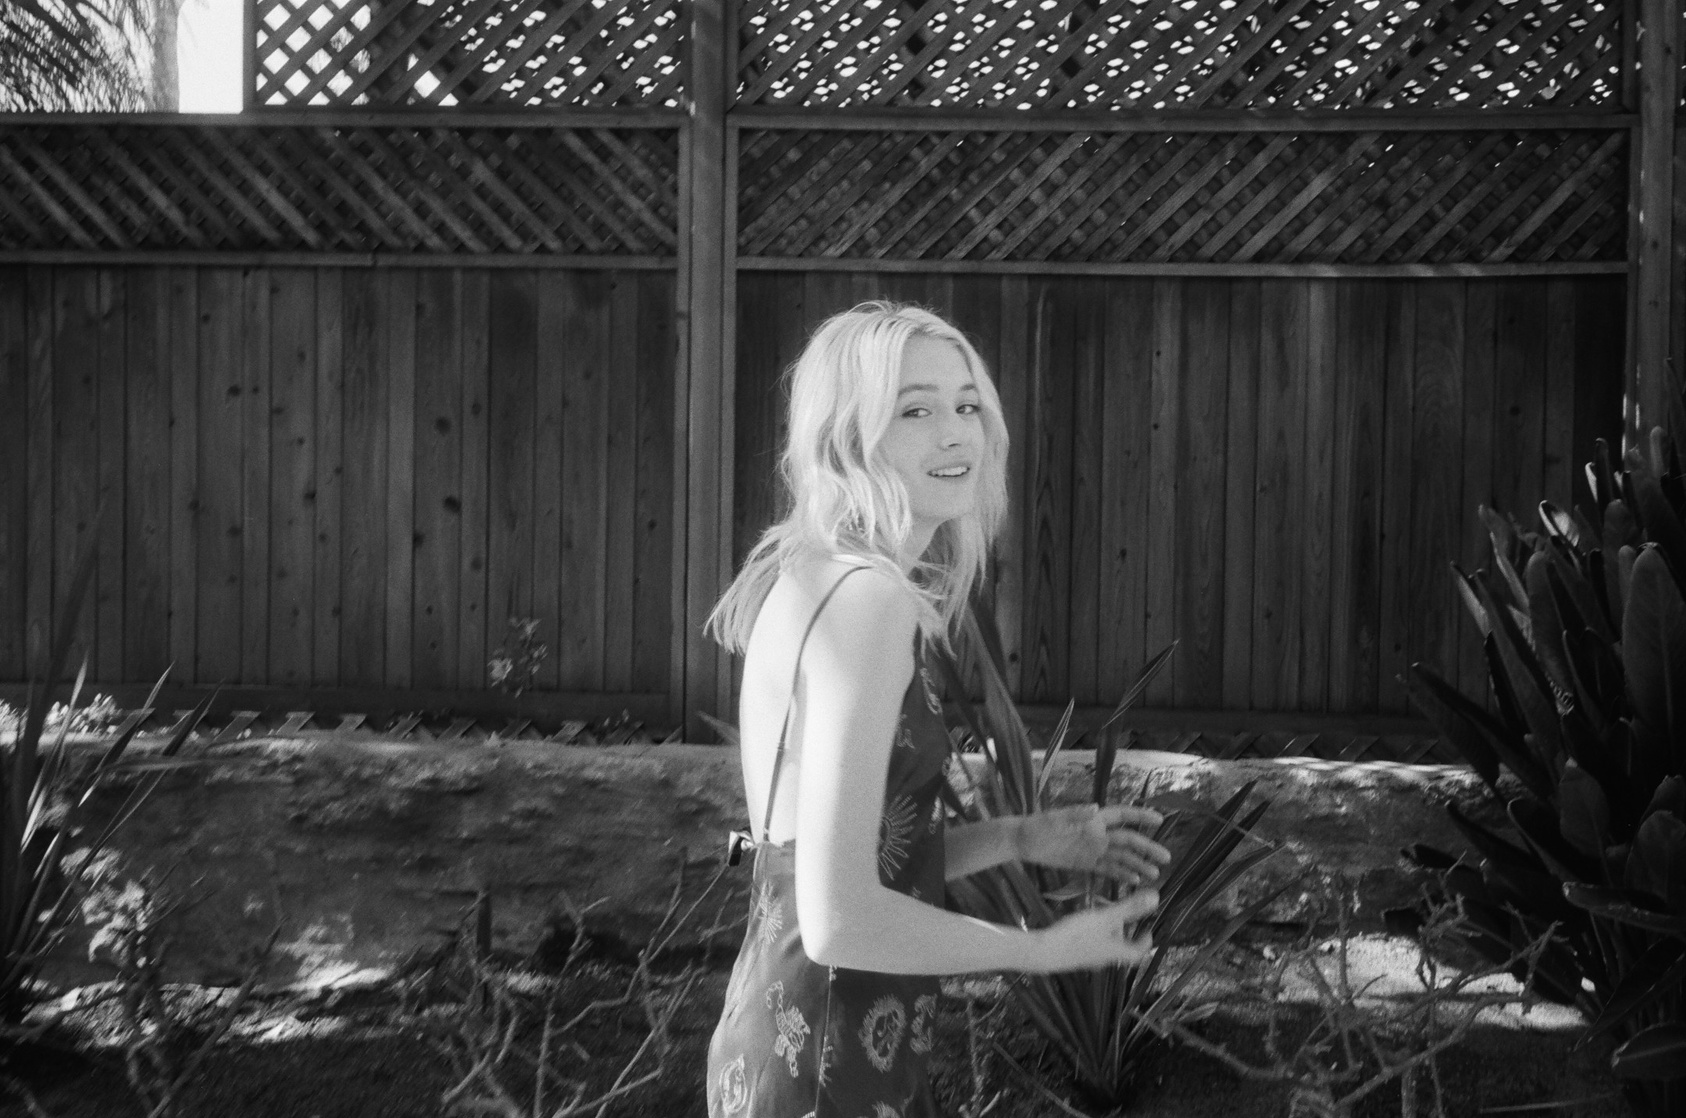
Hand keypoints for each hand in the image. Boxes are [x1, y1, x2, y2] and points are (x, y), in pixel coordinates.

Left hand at [1016, 804, 1170, 884]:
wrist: (1022, 842)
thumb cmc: (1038, 826)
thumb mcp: (1055, 820)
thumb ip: (1075, 815)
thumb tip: (1095, 807)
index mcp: (1093, 819)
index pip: (1122, 816)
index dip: (1140, 816)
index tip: (1159, 819)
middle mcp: (1097, 834)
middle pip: (1128, 840)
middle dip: (1147, 848)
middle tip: (1166, 858)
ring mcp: (1092, 850)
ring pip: (1121, 857)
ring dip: (1138, 865)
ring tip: (1155, 875)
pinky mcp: (1085, 863)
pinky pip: (1108, 869)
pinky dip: (1121, 874)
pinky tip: (1134, 881)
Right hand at [1030, 888, 1158, 972]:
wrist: (1045, 953)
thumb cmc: (1078, 935)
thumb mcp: (1106, 917)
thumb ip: (1130, 907)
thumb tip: (1156, 898)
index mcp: (1115, 952)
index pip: (1137, 953)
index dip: (1145, 943)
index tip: (1148, 931)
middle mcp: (1103, 959)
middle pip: (1119, 947)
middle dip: (1122, 930)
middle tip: (1119, 913)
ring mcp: (1087, 958)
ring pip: (1103, 944)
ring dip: (1105, 929)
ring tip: (1099, 911)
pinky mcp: (1073, 955)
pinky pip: (1088, 943)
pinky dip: (1091, 931)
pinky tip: (1081, 920)